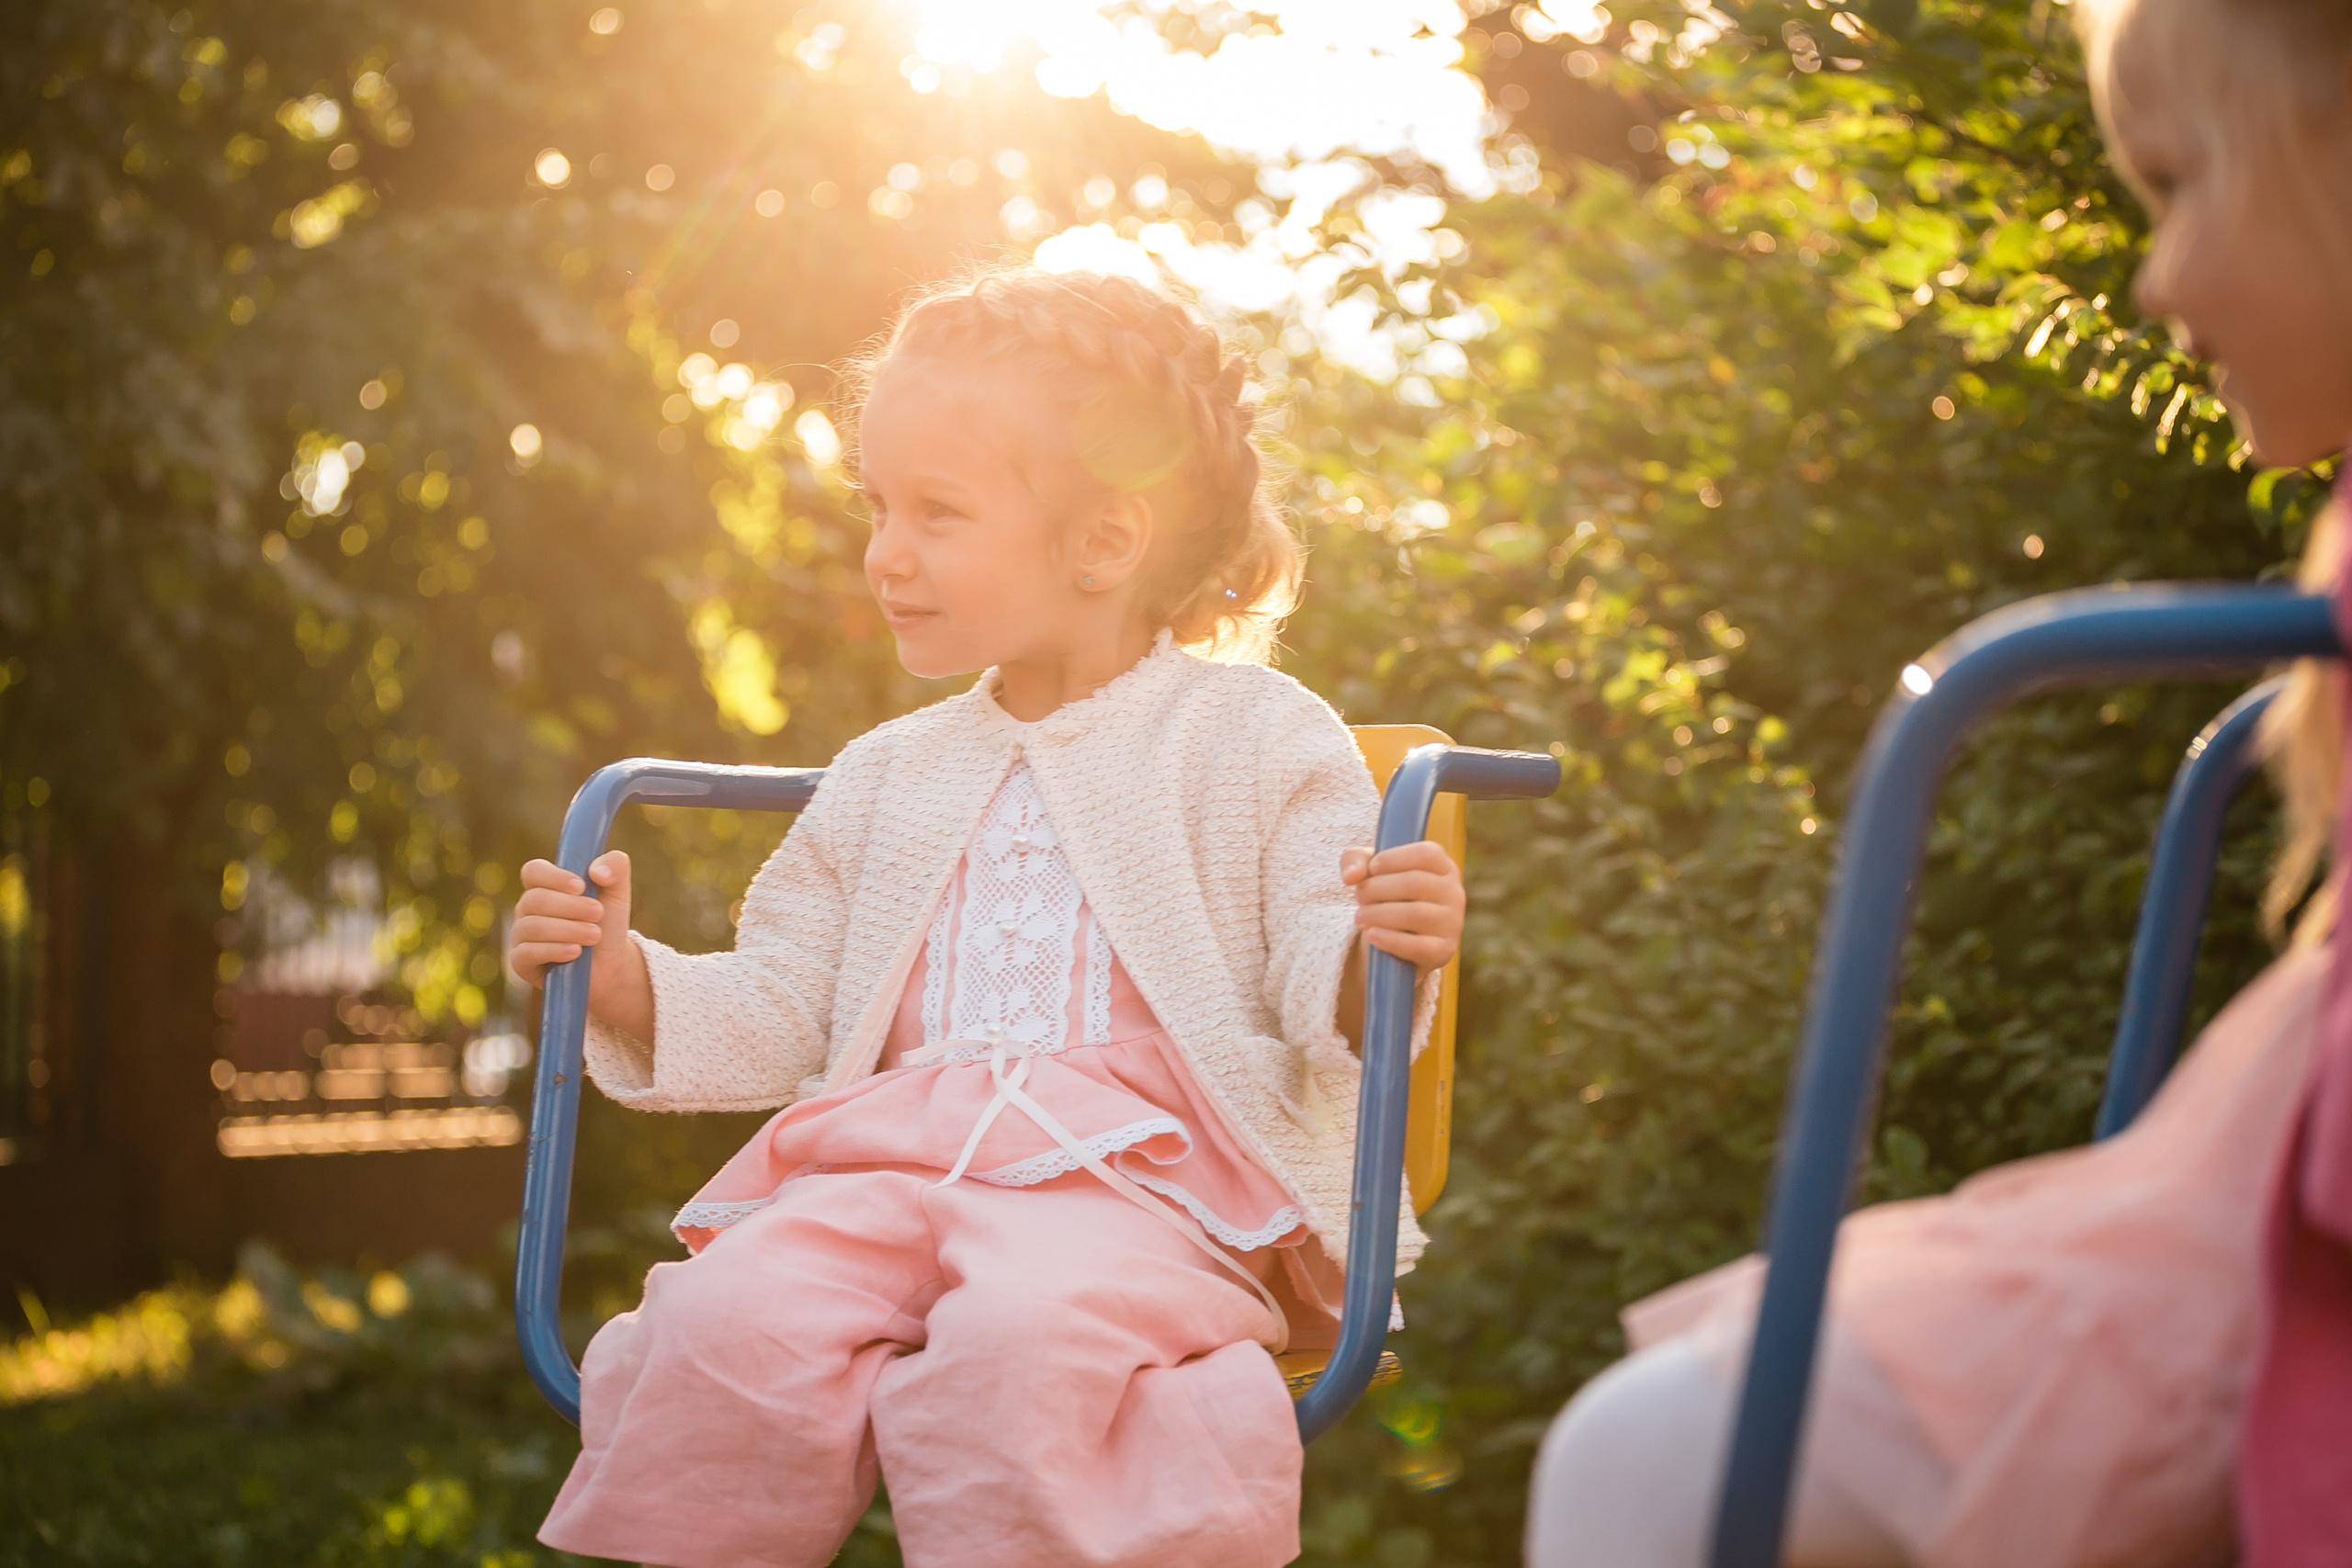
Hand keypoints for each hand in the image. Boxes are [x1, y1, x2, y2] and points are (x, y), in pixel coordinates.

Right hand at [510, 854, 650, 1041]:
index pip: (534, 871)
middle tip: (599, 913)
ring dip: (569, 930)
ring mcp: (521, 935)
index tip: (582, 886)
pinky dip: (554, 950)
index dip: (555, 877)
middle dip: (571, 907)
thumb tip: (597, 871)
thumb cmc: (607, 922)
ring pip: (533, 927)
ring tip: (595, 935)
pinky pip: (526, 953)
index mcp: (544, 886)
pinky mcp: (521, 962)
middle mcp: (527, 908)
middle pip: (536, 899)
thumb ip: (616, 867)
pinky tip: (575, 952)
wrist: (610, 963)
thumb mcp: (618, 892)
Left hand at [1340, 840, 1463, 970]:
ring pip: (1415, 914)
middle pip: (1416, 883)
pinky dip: (1391, 940)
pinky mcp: (1444, 950)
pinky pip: (1418, 946)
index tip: (1372, 868)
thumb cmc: (1385, 896)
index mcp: (1443, 867)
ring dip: (1379, 914)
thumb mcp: (1369, 872)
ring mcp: (1452, 923)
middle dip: (1378, 888)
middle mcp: (1454, 893)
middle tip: (1358, 896)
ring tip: (1360, 917)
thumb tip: (1351, 876)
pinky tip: (1372, 935)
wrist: (1395, 941)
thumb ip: (1355, 860)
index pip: (1426, 854)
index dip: (1395, 858)